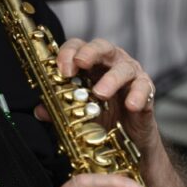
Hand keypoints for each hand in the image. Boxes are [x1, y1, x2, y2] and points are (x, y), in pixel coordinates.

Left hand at [35, 38, 158, 153]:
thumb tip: (40, 111)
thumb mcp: (78, 114)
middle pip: (102, 46)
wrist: (128, 140)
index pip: (78, 47)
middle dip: (90, 53)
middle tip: (80, 63)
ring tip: (100, 93)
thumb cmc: (102, 117)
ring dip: (111, 79)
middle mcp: (111, 63)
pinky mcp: (146, 90)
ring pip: (123, 68)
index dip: (68, 54)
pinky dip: (138, 95)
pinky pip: (144, 87)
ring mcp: (131, 74)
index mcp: (91, 64)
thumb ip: (59, 110)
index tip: (61, 69)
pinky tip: (131, 105)